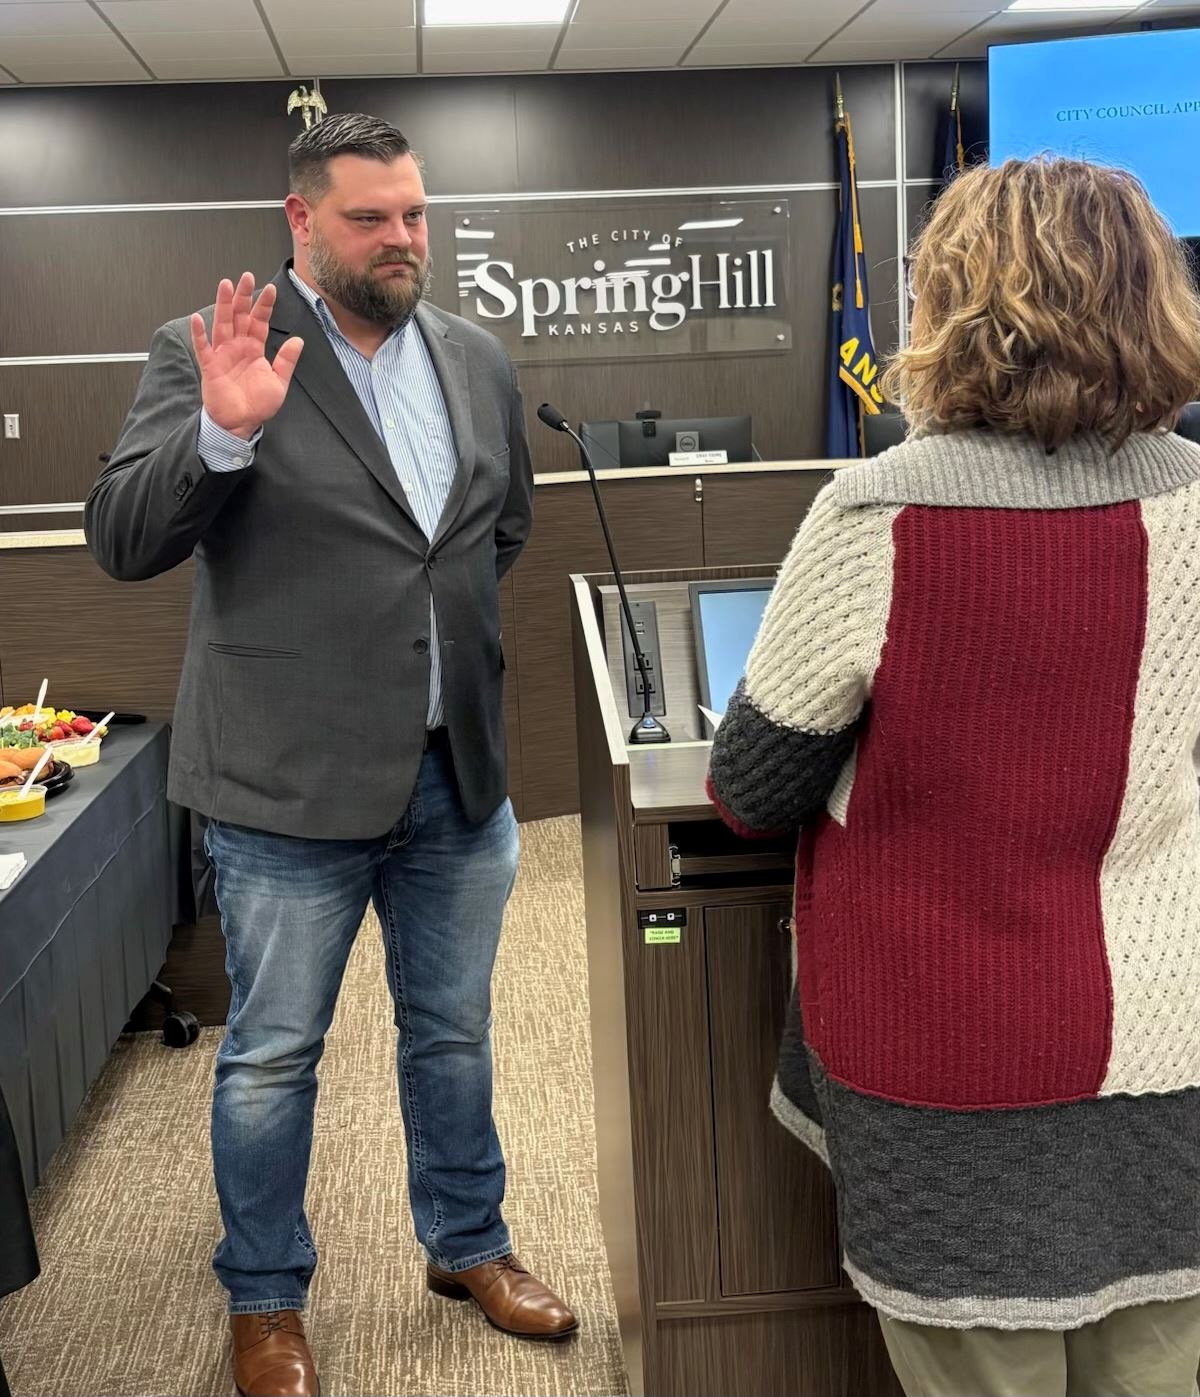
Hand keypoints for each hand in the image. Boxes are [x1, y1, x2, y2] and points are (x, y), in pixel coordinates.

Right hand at [190, 273, 303, 438]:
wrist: (241, 423)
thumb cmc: (257, 405)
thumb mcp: (279, 382)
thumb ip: (287, 361)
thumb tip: (298, 340)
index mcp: (254, 349)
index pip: (259, 322)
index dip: (264, 306)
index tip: (271, 289)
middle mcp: (238, 347)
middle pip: (240, 316)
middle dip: (243, 296)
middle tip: (247, 277)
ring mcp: (223, 354)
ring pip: (222, 324)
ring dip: (224, 305)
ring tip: (226, 286)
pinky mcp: (210, 366)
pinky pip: (203, 347)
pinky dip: (200, 334)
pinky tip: (198, 318)